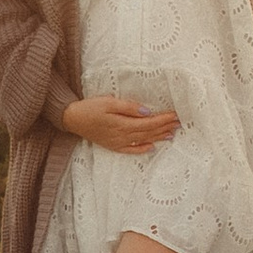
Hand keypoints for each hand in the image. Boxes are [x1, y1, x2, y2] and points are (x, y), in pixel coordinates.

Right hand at [63, 95, 178, 153]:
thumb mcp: (109, 102)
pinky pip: (130, 150)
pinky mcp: (112, 146)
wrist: (72, 119)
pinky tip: (151, 147)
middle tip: (179, 123)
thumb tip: (147, 112)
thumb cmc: (90, 107)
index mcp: (122, 124)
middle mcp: (122, 136)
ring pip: (142, 140)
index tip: (175, 115)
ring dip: (158, 137)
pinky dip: (142, 149)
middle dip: (164, 127)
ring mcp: (118, 143)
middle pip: (148, 132)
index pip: (148, 122)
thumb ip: (129, 107)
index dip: (163, 119)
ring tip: (172, 133)